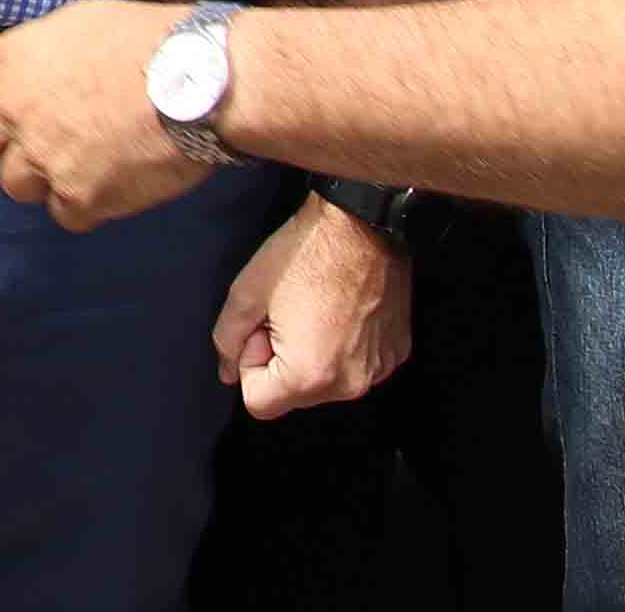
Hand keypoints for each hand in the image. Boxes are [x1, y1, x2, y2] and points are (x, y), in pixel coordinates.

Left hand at [0, 0, 211, 229]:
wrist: (202, 82)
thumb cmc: (154, 39)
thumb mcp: (85, 22)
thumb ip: (47, 52)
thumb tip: (43, 67)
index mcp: (17, 58)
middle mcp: (18, 109)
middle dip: (1, 141)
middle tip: (36, 139)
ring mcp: (44, 157)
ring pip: (14, 183)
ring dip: (41, 177)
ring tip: (81, 164)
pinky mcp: (79, 197)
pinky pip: (63, 213)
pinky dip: (83, 204)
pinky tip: (111, 185)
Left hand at [217, 198, 412, 418]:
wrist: (361, 222)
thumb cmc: (302, 254)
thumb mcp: (246, 293)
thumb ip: (227, 341)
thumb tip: (228, 374)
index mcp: (310, 376)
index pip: (258, 402)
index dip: (251, 362)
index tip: (265, 325)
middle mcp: (350, 385)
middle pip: (294, 395)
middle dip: (282, 361)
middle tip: (289, 313)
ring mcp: (378, 371)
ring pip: (325, 382)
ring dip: (312, 356)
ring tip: (315, 309)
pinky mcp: (396, 353)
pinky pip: (356, 366)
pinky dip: (343, 347)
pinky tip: (342, 310)